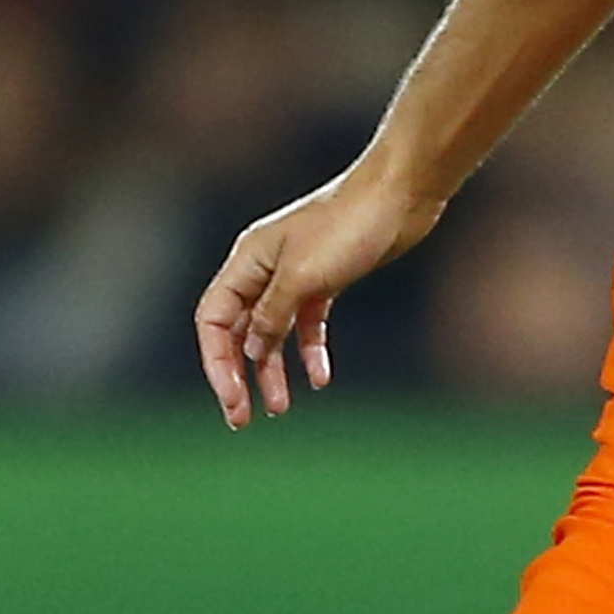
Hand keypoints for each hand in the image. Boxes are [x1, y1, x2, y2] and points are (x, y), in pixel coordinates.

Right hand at [195, 166, 440, 423]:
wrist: (400, 195)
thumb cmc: (349, 227)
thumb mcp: (304, 277)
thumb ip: (273, 315)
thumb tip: (251, 350)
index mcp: (247, 261)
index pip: (213, 320)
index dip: (217, 363)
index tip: (232, 399)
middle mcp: (264, 268)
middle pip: (239, 330)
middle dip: (238, 375)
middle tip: (242, 418)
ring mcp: (295, 274)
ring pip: (272, 331)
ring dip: (273, 369)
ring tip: (281, 407)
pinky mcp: (326, 279)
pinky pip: (307, 323)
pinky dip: (310, 350)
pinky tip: (320, 378)